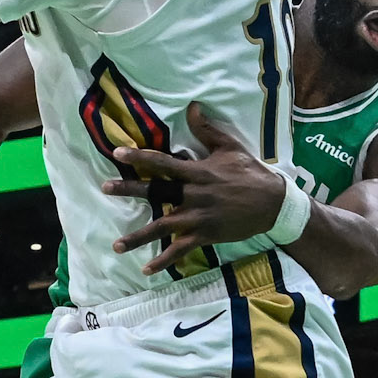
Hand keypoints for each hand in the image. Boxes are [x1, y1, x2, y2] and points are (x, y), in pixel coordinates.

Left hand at [104, 104, 284, 275]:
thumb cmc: (251, 173)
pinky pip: (180, 250)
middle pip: (156, 192)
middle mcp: (193, 195)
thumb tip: (191, 107)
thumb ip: (207, 130)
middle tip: (104, 189)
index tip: (118, 153)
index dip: (140, 157)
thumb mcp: (230, 147)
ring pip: (163, 227)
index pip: (163, 162)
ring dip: (138, 237)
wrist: (273, 204)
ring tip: (116, 246)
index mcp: (197, 172)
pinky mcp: (205, 235)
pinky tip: (146, 270)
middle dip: (129, 190)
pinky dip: (164, 261)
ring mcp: (198, 217)